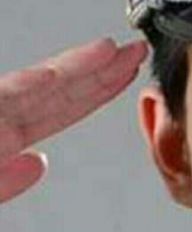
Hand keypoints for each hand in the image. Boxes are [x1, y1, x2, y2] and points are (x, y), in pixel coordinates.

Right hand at [0, 37, 148, 203]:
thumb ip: (7, 180)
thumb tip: (38, 162)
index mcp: (6, 134)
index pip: (64, 108)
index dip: (100, 90)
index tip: (128, 74)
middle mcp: (0, 116)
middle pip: (60, 88)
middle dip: (103, 69)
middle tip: (137, 51)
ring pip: (36, 86)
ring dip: (75, 67)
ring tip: (110, 51)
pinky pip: (0, 100)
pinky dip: (26, 88)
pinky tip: (55, 74)